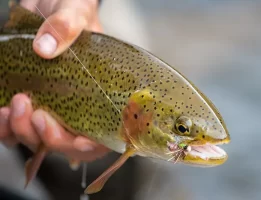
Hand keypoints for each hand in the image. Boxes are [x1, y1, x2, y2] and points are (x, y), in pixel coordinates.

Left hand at [0, 0, 109, 161]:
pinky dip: (5, 127)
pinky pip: (15, 127)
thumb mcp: (76, 12)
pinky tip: (1, 109)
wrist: (49, 6)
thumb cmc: (73, 11)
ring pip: (38, 139)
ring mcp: (53, 106)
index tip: (79, 141)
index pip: (102, 133)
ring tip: (12, 108)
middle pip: (68, 143)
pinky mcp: (30, 102)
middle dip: (49, 138)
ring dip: (22, 132)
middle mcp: (78, 105)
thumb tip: (44, 48)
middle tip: (36, 115)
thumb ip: (66, 26)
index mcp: (100, 92)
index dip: (93, 145)